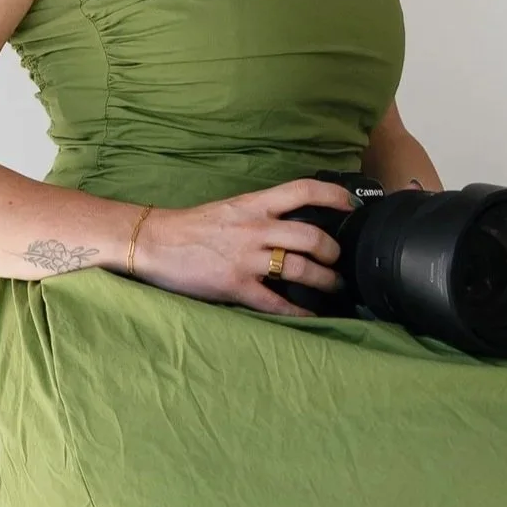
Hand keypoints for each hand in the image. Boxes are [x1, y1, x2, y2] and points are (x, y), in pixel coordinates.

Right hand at [132, 182, 347, 319]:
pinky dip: (298, 312)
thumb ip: (261, 214)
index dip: (333, 194)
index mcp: (253, 204)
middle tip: (340, 260)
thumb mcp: (230, 209)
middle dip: (333, 251)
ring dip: (324, 280)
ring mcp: (245, 258)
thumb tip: (294, 222)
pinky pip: (275, 302)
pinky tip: (312, 317)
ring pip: (298, 268)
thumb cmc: (191, 226)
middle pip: (310, 235)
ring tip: (334, 287)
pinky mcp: (235, 285)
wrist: (154, 241)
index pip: (302, 190)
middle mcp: (254, 228)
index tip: (352, 205)